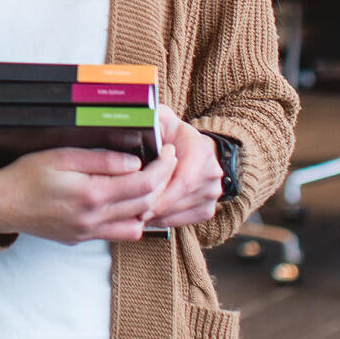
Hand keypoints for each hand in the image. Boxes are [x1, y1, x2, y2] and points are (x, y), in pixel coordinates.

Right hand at [0, 145, 177, 244]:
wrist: (0, 205)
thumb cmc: (25, 175)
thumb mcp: (59, 156)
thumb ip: (99, 160)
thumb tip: (133, 162)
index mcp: (91, 194)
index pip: (143, 184)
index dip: (163, 167)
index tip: (169, 152)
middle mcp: (95, 218)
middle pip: (147, 204)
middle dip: (163, 182)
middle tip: (166, 163)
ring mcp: (90, 232)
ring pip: (139, 224)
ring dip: (150, 204)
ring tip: (147, 182)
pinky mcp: (84, 238)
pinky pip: (120, 234)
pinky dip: (132, 218)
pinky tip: (125, 201)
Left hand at [141, 104, 226, 228]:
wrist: (194, 147)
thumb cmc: (169, 132)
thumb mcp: (161, 118)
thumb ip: (150, 119)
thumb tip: (134, 124)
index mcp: (200, 150)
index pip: (183, 180)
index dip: (160, 191)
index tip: (137, 196)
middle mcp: (211, 172)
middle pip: (178, 198)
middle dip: (151, 204)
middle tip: (127, 207)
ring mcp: (212, 193)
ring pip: (178, 211)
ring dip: (154, 214)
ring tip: (131, 210)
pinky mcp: (207, 208)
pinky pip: (183, 220)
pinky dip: (162, 220)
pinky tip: (146, 214)